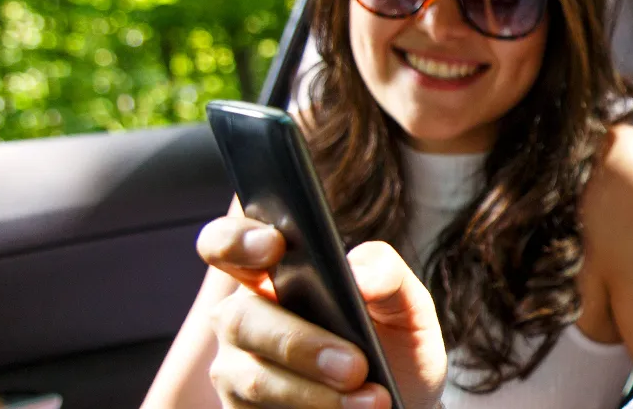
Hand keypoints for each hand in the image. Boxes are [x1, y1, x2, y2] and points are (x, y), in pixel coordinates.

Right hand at [196, 216, 448, 408]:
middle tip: (356, 365)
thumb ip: (387, 274)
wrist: (402, 405)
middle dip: (299, 343)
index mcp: (273, 275)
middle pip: (239, 319)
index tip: (273, 247)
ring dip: (314, 393)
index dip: (236, 239)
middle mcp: (244, 319)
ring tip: (371, 400)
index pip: (227, 244)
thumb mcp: (405, 304)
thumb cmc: (393, 344)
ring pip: (252, 379)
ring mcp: (237, 372)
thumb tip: (358, 274)